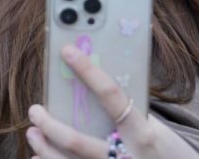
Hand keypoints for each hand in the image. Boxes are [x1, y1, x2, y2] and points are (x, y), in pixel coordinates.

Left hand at [26, 44, 198, 158]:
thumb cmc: (165, 151)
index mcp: (143, 134)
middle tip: (35, 109)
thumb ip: (127, 111)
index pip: (112, 97)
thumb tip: (90, 79)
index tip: (67, 51)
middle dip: (50, 125)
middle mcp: (129, 158)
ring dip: (44, 147)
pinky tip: (39, 156)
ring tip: (33, 133)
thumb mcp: (155, 129)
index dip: (89, 71)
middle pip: (78, 141)